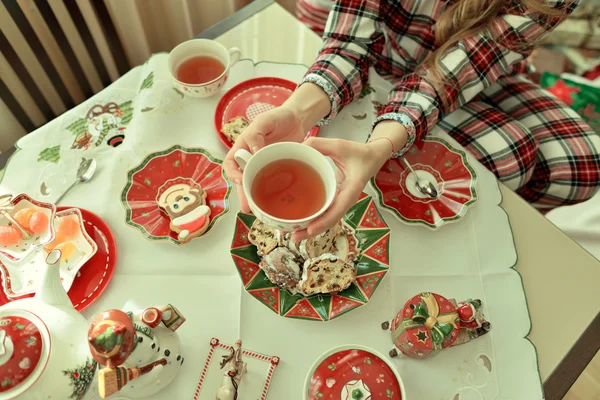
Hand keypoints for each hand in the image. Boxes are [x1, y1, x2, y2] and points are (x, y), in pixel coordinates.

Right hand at [223, 82, 330, 212]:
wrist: (298, 119)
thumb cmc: (278, 116)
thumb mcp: (264, 120)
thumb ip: (256, 134)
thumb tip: (253, 151)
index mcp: (243, 146)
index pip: (230, 163)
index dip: (232, 174)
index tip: (240, 181)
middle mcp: (251, 159)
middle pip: (243, 179)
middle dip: (244, 194)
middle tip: (248, 208)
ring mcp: (264, 166)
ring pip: (256, 184)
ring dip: (256, 198)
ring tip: (258, 212)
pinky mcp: (278, 171)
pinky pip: (272, 184)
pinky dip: (272, 194)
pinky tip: (274, 204)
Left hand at [291, 137, 390, 241]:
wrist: (372, 158)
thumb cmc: (359, 153)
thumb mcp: (340, 145)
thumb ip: (319, 144)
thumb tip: (299, 147)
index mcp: (351, 189)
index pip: (338, 209)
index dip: (324, 221)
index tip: (310, 229)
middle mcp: (346, 199)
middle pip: (329, 220)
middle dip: (312, 231)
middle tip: (293, 237)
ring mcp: (341, 202)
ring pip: (326, 220)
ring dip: (309, 229)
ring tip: (291, 235)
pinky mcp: (336, 200)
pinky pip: (325, 213)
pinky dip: (313, 219)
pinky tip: (298, 223)